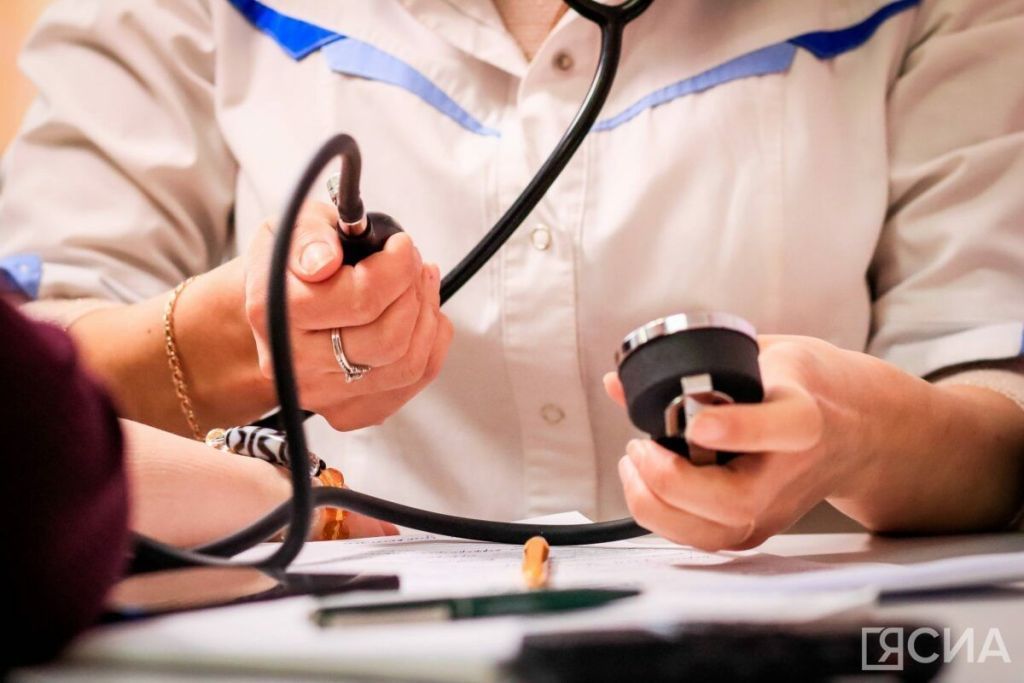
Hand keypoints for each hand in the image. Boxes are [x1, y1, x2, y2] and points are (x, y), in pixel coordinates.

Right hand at [245, 202, 452, 429]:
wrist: (275, 311)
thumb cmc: (289, 268)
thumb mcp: (292, 229)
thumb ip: (308, 237)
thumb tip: (323, 261)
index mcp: (277, 313)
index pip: (362, 300)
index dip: (397, 268)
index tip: (401, 246)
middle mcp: (296, 362)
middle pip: (389, 339)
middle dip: (414, 292)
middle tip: (412, 264)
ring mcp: (323, 394)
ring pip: (408, 364)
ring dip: (427, 316)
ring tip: (418, 285)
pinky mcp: (349, 411)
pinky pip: (414, 380)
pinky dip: (431, 342)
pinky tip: (419, 317)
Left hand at [603, 335, 937, 550]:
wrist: (857, 431)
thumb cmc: (805, 385)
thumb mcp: (762, 353)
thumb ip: (693, 364)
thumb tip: (616, 382)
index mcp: (808, 414)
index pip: (786, 427)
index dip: (738, 427)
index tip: (697, 422)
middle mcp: (794, 471)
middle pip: (735, 501)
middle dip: (670, 479)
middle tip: (639, 446)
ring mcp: (776, 508)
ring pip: (714, 533)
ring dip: (657, 505)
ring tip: (634, 465)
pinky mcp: (759, 529)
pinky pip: (704, 539)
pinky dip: (663, 517)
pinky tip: (644, 485)